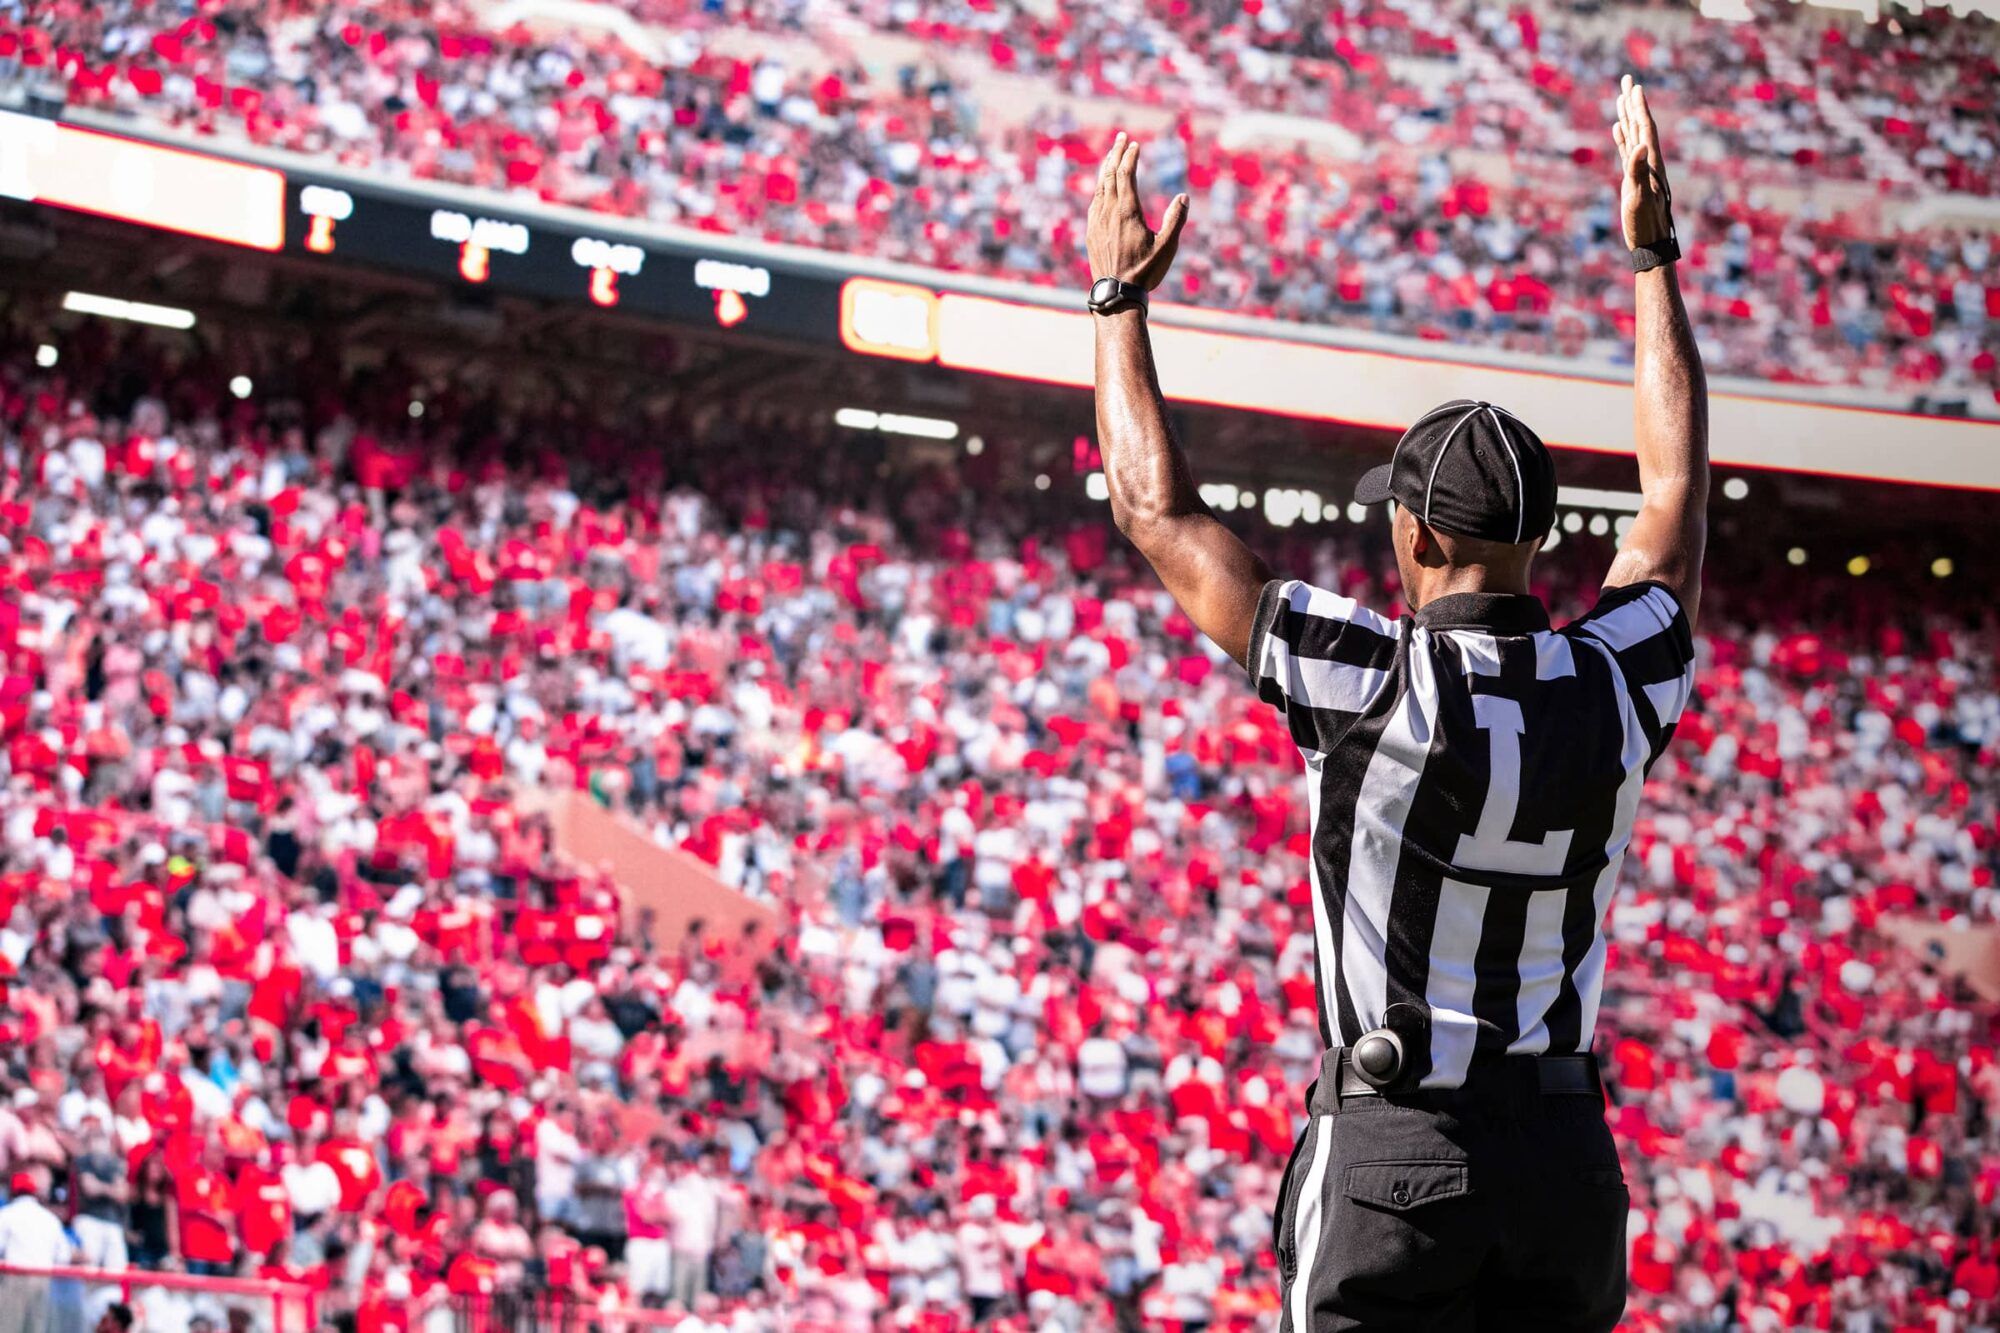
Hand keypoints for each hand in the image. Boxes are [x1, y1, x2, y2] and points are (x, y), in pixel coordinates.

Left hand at [1086, 131, 1188, 291]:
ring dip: (1105, 169)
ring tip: (1111, 156)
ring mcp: (1096, 222)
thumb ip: (1176, 220)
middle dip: (1115, 154)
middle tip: (1121, 137)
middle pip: (1109, 175)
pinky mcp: (1090, 233)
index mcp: (1127, 212)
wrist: (1116, 294)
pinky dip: (1098, 189)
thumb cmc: (1145, 272)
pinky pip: (1093, 203)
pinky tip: (1101, 187)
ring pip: (1099, 188)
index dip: (1130, 158)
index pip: (1125, 176)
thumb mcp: (1167, 247)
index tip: (1135, 145)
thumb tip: (1183, 197)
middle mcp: (1108, 213)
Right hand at [1612, 74, 1672, 249]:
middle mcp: (1647, 160)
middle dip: (1633, 102)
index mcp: (1651, 162)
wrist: (1651, 241)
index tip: (1634, 86)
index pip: (1645, 128)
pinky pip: (1626, 150)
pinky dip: (1622, 136)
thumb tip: (1640, 145)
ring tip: (1621, 97)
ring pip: (1632, 134)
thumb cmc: (1644, 222)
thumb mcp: (1640, 198)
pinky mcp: (1633, 177)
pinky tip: (1618, 128)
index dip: (1640, 107)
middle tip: (1627, 80)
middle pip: (1639, 124)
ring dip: (1627, 115)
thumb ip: (1639, 171)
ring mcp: (1640, 168)